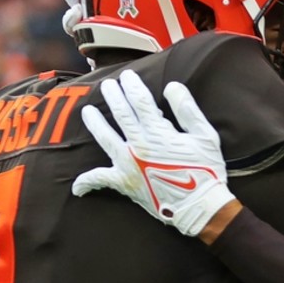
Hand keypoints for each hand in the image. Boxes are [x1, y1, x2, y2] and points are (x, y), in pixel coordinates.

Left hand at [72, 69, 236, 236]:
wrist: (199, 206)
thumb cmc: (206, 170)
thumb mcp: (205, 136)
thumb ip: (188, 109)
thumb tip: (172, 86)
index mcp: (158, 131)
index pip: (140, 100)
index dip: (132, 85)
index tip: (127, 76)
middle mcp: (138, 144)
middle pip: (121, 114)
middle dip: (113, 96)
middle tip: (108, 85)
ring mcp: (128, 163)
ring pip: (104, 138)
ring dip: (95, 123)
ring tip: (87, 112)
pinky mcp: (124, 182)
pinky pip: (100, 180)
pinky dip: (87, 182)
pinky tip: (77, 186)